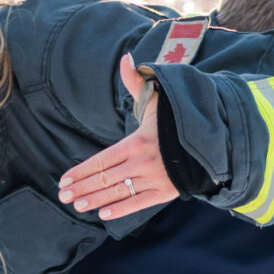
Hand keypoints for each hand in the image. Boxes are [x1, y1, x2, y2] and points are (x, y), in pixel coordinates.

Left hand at [58, 54, 180, 218]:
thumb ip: (135, 82)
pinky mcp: (165, 192)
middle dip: (82, 188)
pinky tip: (103, 215)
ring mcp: (155, 179)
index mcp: (138, 141)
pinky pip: (139, 203)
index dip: (81, 171)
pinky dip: (121, 210)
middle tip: (63, 196)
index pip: (102, 160)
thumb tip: (126, 58)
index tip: (64, 179)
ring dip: (96, 200)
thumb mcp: (157, 99)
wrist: (210, 141)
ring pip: (119, 192)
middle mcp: (144, 162)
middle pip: (106, 178)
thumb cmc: (176, 120)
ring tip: (77, 205)